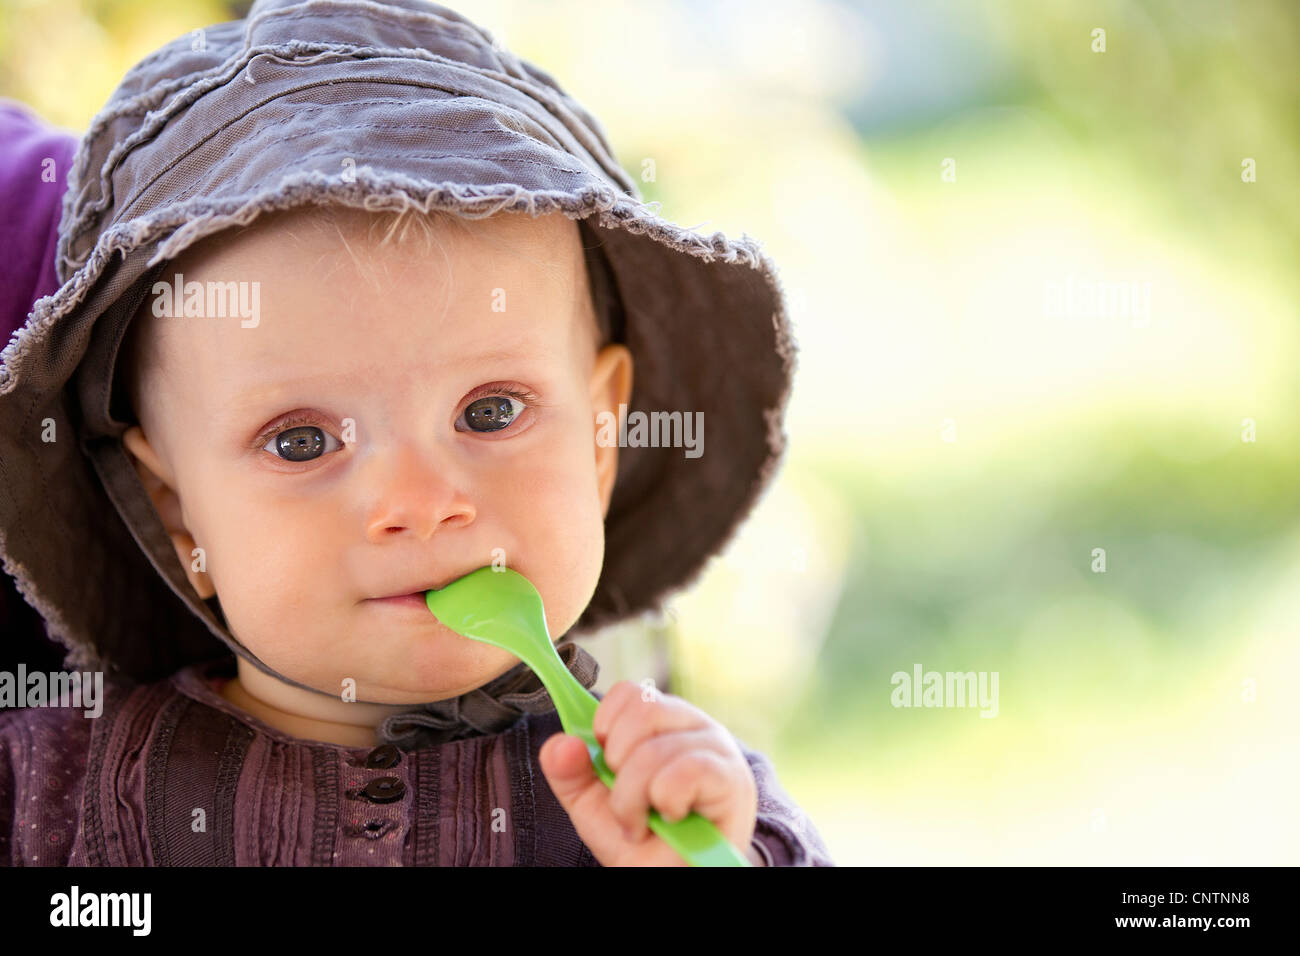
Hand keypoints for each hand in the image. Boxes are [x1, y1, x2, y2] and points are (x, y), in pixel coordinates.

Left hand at [538, 680, 759, 865]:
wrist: (673, 879)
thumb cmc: (643, 840)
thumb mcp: (592, 804)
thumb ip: (569, 771)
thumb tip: (560, 742)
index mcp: (664, 722)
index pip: (630, 692)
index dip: (605, 725)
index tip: (606, 764)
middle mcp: (695, 725)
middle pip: (642, 710)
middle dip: (617, 764)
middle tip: (626, 801)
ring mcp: (719, 748)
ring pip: (654, 750)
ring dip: (633, 799)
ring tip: (642, 822)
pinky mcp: (732, 778)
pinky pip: (683, 772)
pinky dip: (664, 803)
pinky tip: (672, 820)